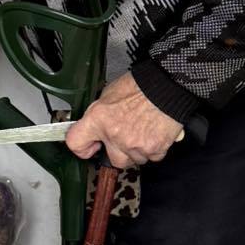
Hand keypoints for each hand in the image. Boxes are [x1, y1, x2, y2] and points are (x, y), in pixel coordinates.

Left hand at [66, 72, 183, 168]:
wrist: (168, 85)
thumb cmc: (141, 86)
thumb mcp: (109, 94)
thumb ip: (100, 114)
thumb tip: (97, 126)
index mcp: (98, 118)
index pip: (76, 143)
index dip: (83, 147)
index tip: (91, 146)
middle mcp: (114, 134)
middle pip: (113, 160)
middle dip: (120, 151)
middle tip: (128, 135)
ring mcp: (134, 145)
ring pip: (135, 159)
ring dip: (138, 149)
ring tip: (144, 129)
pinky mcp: (154, 149)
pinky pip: (152, 157)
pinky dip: (154, 148)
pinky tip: (155, 132)